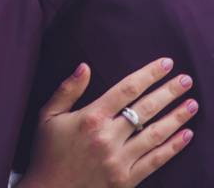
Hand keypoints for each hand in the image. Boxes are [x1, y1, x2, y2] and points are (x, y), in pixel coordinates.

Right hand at [19, 58, 196, 187]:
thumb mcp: (48, 116)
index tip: (165, 64)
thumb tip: (84, 66)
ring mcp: (119, 160)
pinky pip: (155, 161)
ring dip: (176, 117)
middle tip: (185, 80)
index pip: (126, 90)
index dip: (148, 75)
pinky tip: (186, 135)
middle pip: (145, 109)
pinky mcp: (126, 179)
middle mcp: (107, 137)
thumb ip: (67, 90)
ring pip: (155, 134)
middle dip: (168, 92)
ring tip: (191, 104)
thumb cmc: (47, 151)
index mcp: (90, 118)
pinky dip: (173, 147)